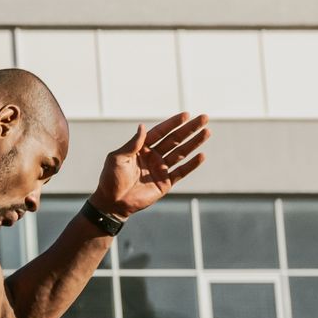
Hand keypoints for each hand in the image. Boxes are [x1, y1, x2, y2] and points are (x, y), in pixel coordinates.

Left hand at [94, 112, 208, 216]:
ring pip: (181, 153)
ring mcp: (160, 169)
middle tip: (204, 118)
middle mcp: (153, 156)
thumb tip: (142, 127)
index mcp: (141, 148)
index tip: (186, 114)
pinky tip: (201, 155)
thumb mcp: (117, 158)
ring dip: (194, 143)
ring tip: (207, 132)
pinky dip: (191, 164)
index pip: (160, 132)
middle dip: (189, 129)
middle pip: (174, 140)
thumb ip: (133, 144)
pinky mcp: (165, 182)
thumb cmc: (110, 179)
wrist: (112, 203)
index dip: (173, 123)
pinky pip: (181, 172)